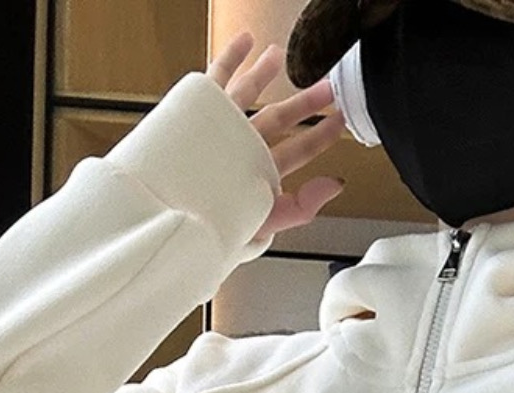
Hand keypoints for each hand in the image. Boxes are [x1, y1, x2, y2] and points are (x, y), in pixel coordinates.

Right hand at [206, 33, 345, 245]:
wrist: (172, 220)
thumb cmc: (211, 229)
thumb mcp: (265, 221)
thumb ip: (302, 206)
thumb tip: (336, 185)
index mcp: (260, 173)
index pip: (299, 150)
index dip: (322, 135)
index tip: (341, 119)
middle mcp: (243, 148)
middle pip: (279, 119)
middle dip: (304, 102)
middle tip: (326, 88)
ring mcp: (221, 129)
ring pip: (249, 96)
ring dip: (265, 73)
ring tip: (279, 55)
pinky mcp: (199, 112)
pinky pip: (217, 80)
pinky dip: (231, 58)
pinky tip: (245, 42)